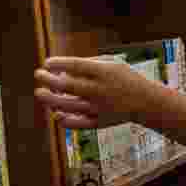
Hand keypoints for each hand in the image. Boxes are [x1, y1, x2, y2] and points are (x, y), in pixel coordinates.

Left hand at [34, 56, 159, 129]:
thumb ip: (89, 63)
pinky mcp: (99, 122)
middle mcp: (100, 90)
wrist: (147, 102)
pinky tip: (56, 113)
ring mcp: (98, 108)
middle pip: (67, 86)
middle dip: (48, 80)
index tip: (47, 62)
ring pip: (67, 105)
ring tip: (40, 92)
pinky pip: (76, 123)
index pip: (75, 66)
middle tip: (38, 75)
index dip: (58, 63)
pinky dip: (63, 120)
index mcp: (104, 72)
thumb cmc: (126, 78)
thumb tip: (62, 69)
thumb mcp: (113, 63)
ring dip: (50, 99)